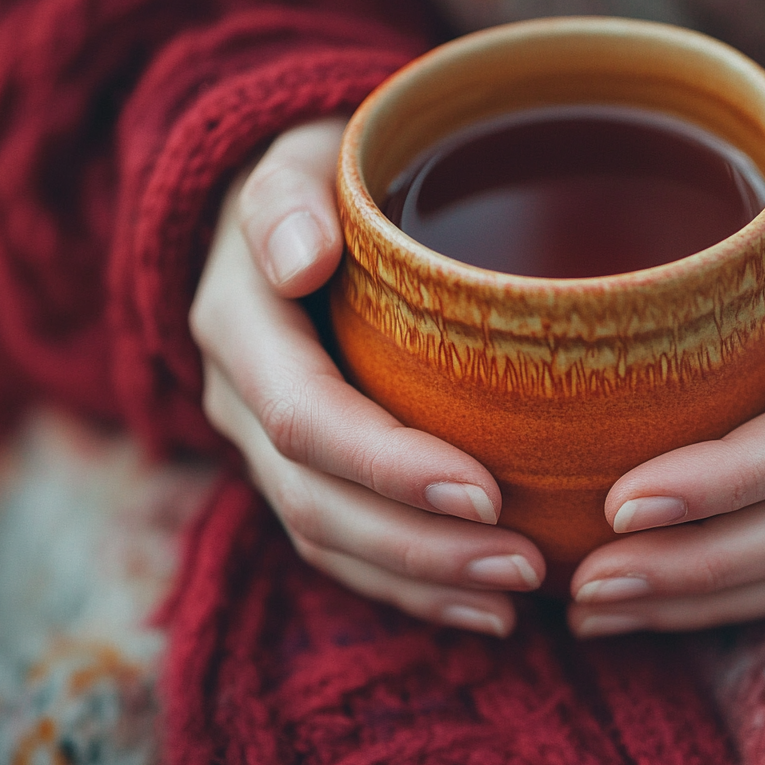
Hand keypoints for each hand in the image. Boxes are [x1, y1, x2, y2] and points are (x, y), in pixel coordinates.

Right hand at [190, 118, 544, 636]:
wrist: (292, 207)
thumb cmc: (322, 174)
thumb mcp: (298, 158)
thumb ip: (287, 199)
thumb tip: (298, 258)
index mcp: (239, 326)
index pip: (306, 418)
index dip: (389, 467)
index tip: (487, 492)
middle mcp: (241, 399)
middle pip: (317, 501)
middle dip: (418, 545)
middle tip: (524, 564)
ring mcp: (264, 443)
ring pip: (327, 540)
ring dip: (421, 580)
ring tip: (516, 597)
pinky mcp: (298, 469)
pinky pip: (341, 547)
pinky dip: (408, 585)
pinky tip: (482, 606)